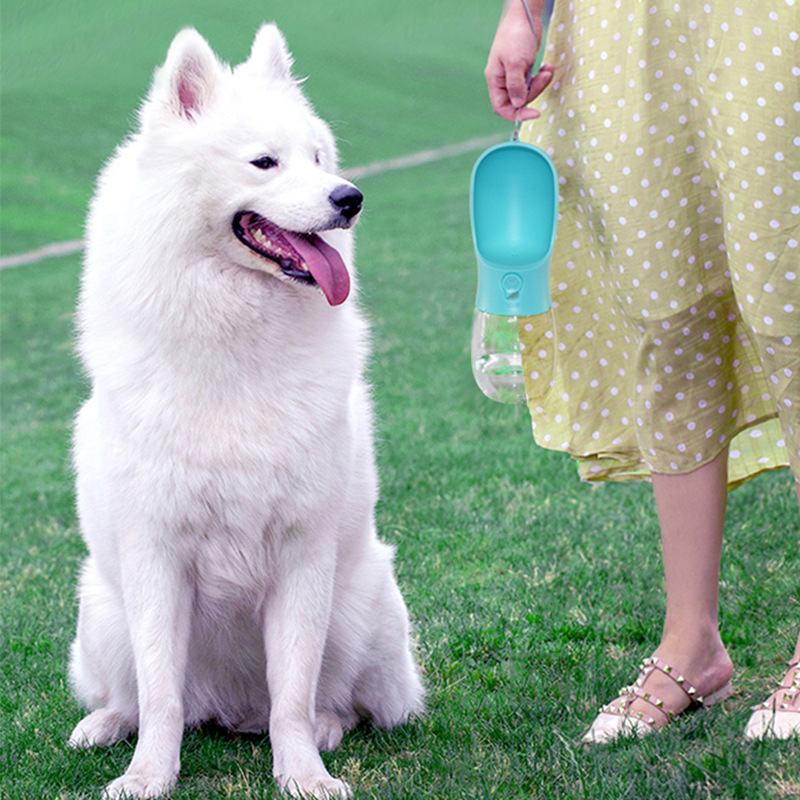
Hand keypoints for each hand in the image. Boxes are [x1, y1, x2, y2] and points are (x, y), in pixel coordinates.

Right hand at [485, 4, 554, 121]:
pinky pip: (533, 82)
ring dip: (540, 84)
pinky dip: (542, 77)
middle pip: (518, 100)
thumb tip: (518, 105)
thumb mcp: (516, 62)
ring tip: (548, 69)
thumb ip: (516, 86)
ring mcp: (513, 75)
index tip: (535, 114)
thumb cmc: (516, 35)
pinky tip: (547, 67)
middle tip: (544, 77)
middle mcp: (502, 80)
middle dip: (534, 92)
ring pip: (527, 92)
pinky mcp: (523, 69)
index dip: (517, 114)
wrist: (525, 14)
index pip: (502, 107)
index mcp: (495, 80)